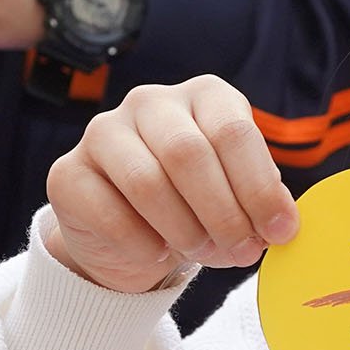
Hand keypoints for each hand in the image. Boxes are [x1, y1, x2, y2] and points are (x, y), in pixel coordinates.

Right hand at [44, 77, 298, 293]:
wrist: (130, 237)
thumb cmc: (195, 206)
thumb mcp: (237, 198)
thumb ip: (260, 204)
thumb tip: (282, 226)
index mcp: (203, 96)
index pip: (233, 132)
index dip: (259, 188)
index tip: (280, 232)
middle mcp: (151, 102)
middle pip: (189, 154)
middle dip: (223, 213)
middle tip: (240, 252)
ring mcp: (103, 132)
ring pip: (147, 182)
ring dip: (184, 230)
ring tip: (201, 253)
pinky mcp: (67, 172)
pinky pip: (108, 212)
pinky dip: (143, 244)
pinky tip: (157, 254)